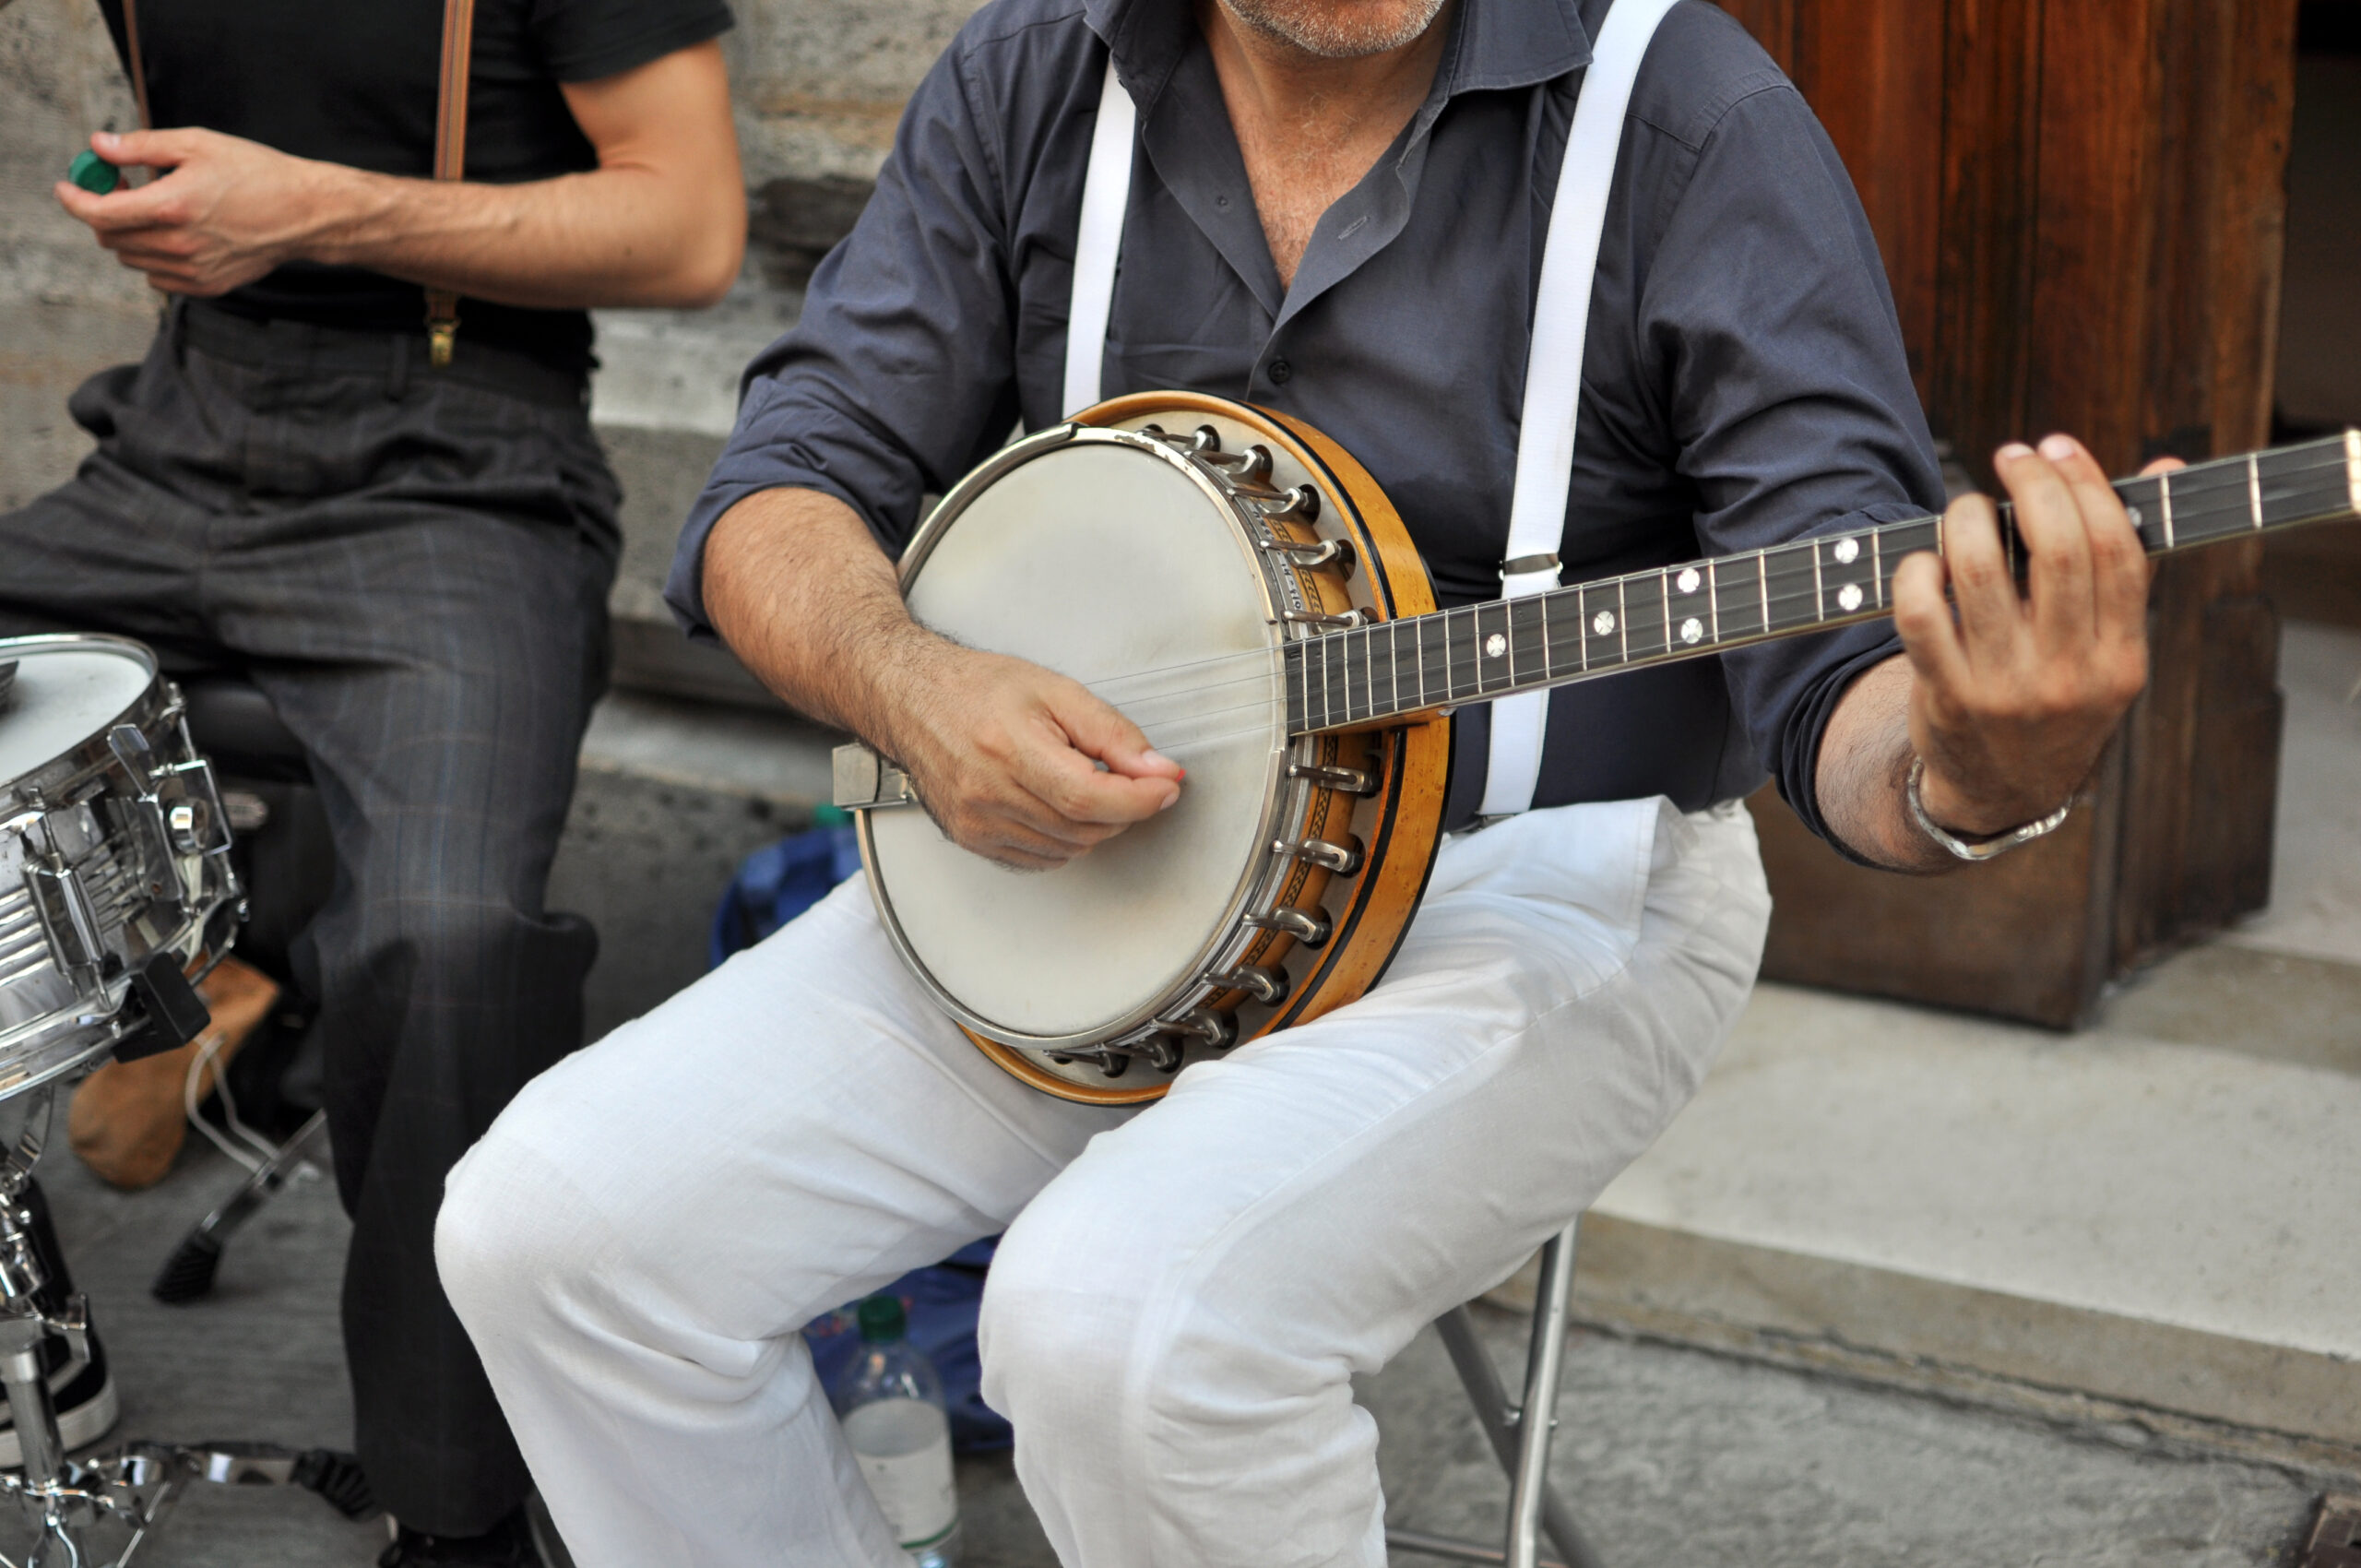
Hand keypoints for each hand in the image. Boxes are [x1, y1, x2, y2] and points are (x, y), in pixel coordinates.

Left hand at [52, 129, 339, 295]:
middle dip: (103, 212)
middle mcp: (179, 244)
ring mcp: (193, 270)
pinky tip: (176, 235)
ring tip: (155, 210)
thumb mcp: (196, 144)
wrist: (305, 213)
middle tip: (122, 188)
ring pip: (132, 259)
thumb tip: (98, 146)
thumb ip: (141, 146)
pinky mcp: (207, 285)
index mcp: (172, 206)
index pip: (99, 214)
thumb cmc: (256, 172)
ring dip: (130, 235)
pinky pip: (158, 278)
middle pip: (111, 238)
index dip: (74, 199)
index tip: (69, 188)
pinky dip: (153, 258)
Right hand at [874, 643, 1184, 870]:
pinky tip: (1056, 803)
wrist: (910, 699)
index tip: (1166, 787)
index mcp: (1008, 747)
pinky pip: (1042, 858)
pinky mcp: (971, 839)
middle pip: (1084, 828)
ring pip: (1069, 848)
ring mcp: (976, 822)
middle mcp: (987, 792)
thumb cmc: (977, 688)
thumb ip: (1113, 733)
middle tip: (1130, 776)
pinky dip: (1066, 838)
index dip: (1139, 799)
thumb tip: (1160, 771)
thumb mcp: (1056, 691)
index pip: (1088, 797)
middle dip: (1123, 808)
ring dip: (1095, 823)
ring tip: (1082, 779)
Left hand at [1888, 434, 2171, 837]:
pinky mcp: (1945, 699)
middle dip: (2030, 485)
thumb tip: (2163, 466)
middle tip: (2010, 458)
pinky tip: (1925, 560)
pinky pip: (1921, 615)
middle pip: (2056, 551)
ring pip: (1980, 572)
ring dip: (1967, 518)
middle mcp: (2068, 675)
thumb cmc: (2057, 696)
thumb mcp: (2107, 648)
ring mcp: (2005, 690)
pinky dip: (1917, 571)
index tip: (2058, 448)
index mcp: (2121, 658)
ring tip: (1966, 508)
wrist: (2002, 793)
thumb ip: (2126, 563)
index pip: (2118, 550)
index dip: (2087, 485)